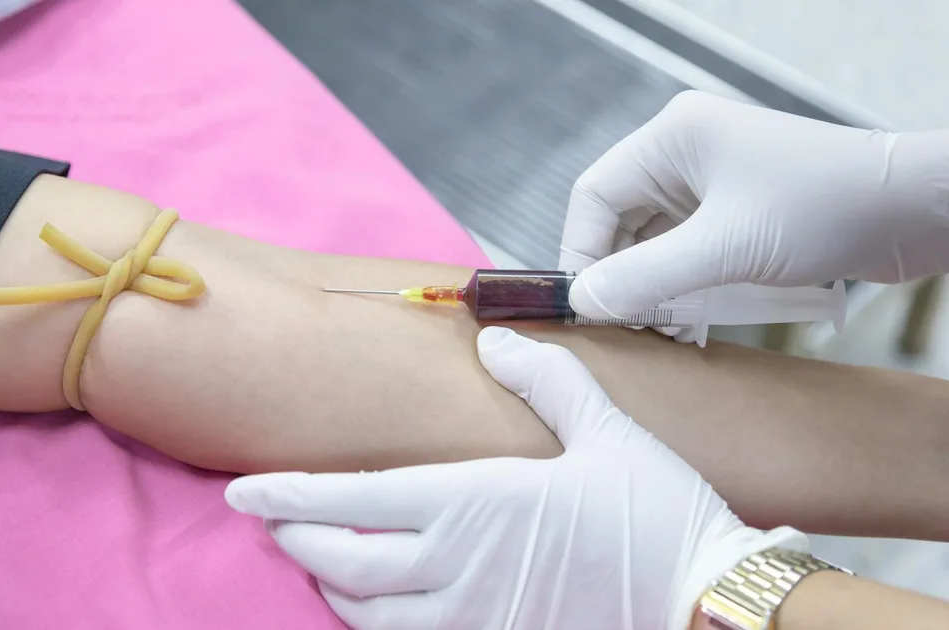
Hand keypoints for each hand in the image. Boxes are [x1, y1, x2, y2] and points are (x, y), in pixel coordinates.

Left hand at [226, 327, 804, 629]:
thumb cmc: (654, 510)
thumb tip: (493, 338)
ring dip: (328, 589)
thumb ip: (543, 374)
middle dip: (295, 541)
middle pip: (340, 563)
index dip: (288, 496)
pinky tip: (374, 608)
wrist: (704, 595)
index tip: (244, 491)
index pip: (352, 498)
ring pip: (364, 615)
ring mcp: (471, 617)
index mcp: (471, 501)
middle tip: (273, 521)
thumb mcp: (605, 427)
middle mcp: (455, 565)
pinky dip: (374, 626)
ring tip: (316, 562)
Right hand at [563, 90, 948, 326]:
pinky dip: (683, 286)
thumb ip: (645, 277)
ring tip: (666, 330)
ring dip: (654, 288)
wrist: (912, 212)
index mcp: (673, 138)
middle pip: (621, 221)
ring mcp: (714, 181)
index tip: (584, 304)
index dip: (581, 252)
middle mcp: (686, 153)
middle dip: (622, 277)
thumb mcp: (723, 250)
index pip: (594, 195)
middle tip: (627, 326)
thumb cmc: (822, 210)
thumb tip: (581, 301)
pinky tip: (691, 323)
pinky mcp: (738, 210)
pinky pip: (687, 250)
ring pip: (654, 241)